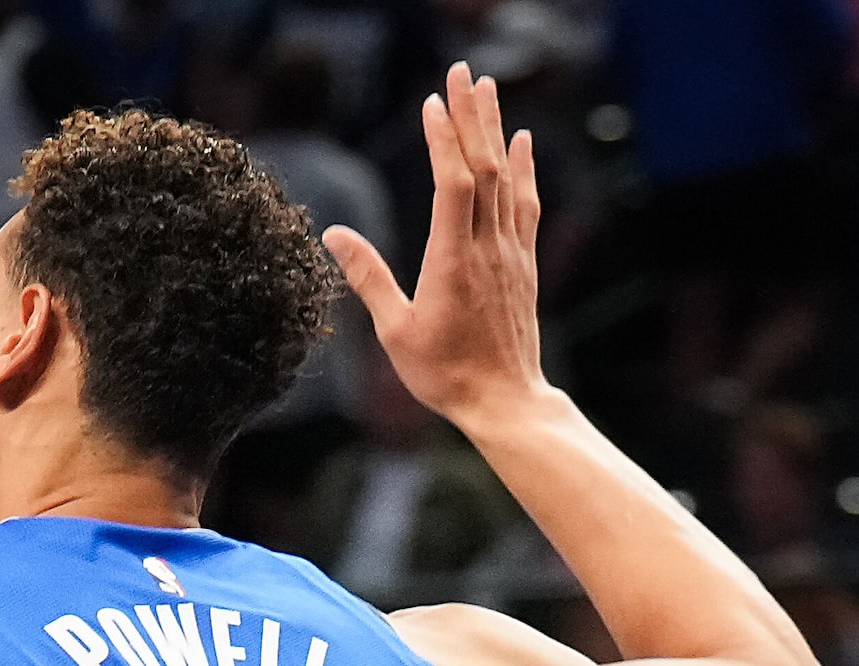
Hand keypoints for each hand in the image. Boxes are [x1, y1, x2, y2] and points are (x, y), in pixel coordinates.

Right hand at [323, 65, 546, 431]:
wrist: (504, 400)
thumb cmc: (444, 373)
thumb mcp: (395, 332)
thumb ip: (368, 278)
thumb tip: (334, 234)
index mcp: (453, 262)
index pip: (453, 185)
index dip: (444, 140)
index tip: (432, 103)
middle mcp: (487, 248)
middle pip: (483, 167)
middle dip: (471, 116)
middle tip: (461, 71)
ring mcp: (510, 253)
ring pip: (506, 178)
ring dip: (494, 130)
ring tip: (486, 88)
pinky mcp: (523, 262)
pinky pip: (525, 204)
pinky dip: (524, 168)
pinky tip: (521, 141)